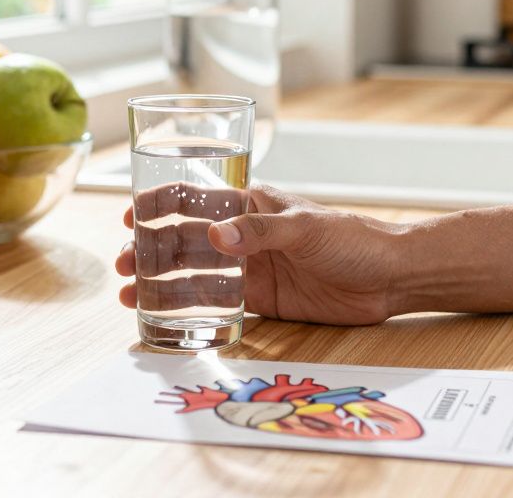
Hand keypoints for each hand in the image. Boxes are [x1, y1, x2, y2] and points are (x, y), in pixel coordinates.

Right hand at [115, 184, 407, 325]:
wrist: (389, 277)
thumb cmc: (353, 238)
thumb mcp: (306, 228)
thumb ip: (262, 232)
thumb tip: (217, 238)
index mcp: (250, 203)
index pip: (195, 196)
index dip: (159, 203)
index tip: (130, 216)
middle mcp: (242, 235)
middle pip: (184, 238)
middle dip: (149, 249)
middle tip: (124, 264)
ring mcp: (248, 268)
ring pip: (192, 273)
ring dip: (158, 281)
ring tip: (129, 293)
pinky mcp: (258, 301)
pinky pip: (214, 304)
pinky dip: (186, 309)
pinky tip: (161, 316)